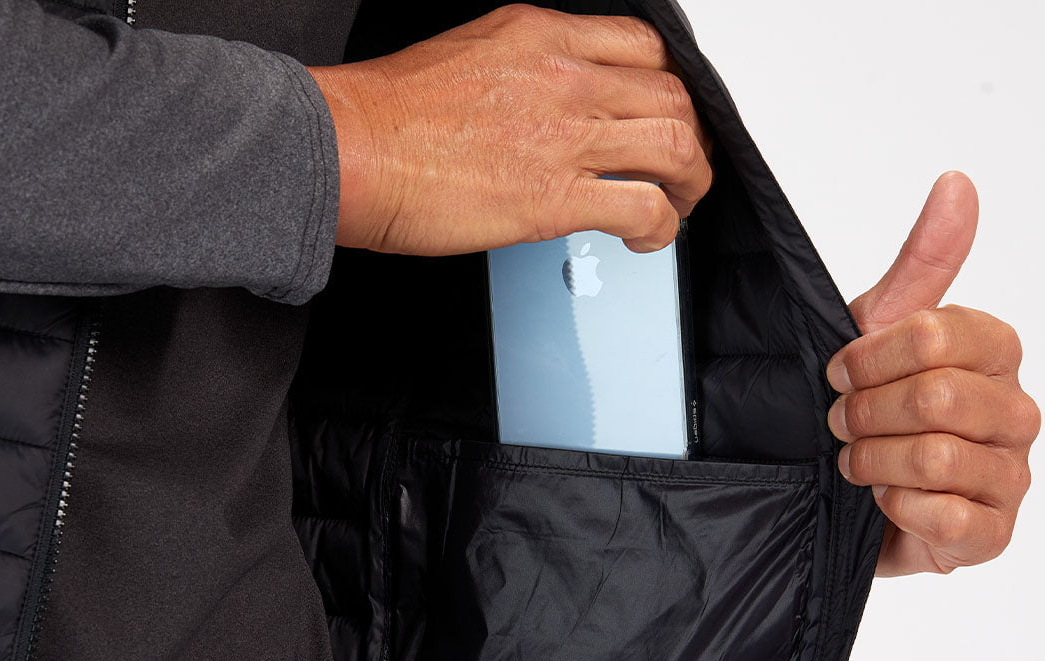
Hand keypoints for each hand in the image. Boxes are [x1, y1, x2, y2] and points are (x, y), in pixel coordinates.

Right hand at [306, 4, 711, 255]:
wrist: (353, 150)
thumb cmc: (390, 115)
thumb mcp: (469, 57)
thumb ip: (521, 73)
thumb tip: (543, 108)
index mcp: (542, 36)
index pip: (643, 46)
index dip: (670, 86)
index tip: (665, 116)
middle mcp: (565, 76)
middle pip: (672, 94)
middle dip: (691, 138)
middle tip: (682, 169)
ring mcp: (566, 135)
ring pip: (674, 145)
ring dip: (689, 182)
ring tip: (677, 206)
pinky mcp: (557, 197)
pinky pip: (645, 207)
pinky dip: (662, 227)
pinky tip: (649, 239)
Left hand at [825, 172, 1039, 576]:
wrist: (844, 500)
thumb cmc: (869, 411)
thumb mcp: (877, 332)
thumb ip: (922, 266)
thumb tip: (957, 184)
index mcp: (994, 355)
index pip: (941, 335)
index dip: (872, 358)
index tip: (839, 372)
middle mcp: (1014, 412)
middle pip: (938, 397)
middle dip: (867, 413)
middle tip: (841, 424)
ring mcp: (1009, 476)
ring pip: (939, 457)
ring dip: (873, 461)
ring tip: (855, 464)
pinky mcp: (991, 536)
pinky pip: (950, 518)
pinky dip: (898, 509)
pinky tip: (883, 504)